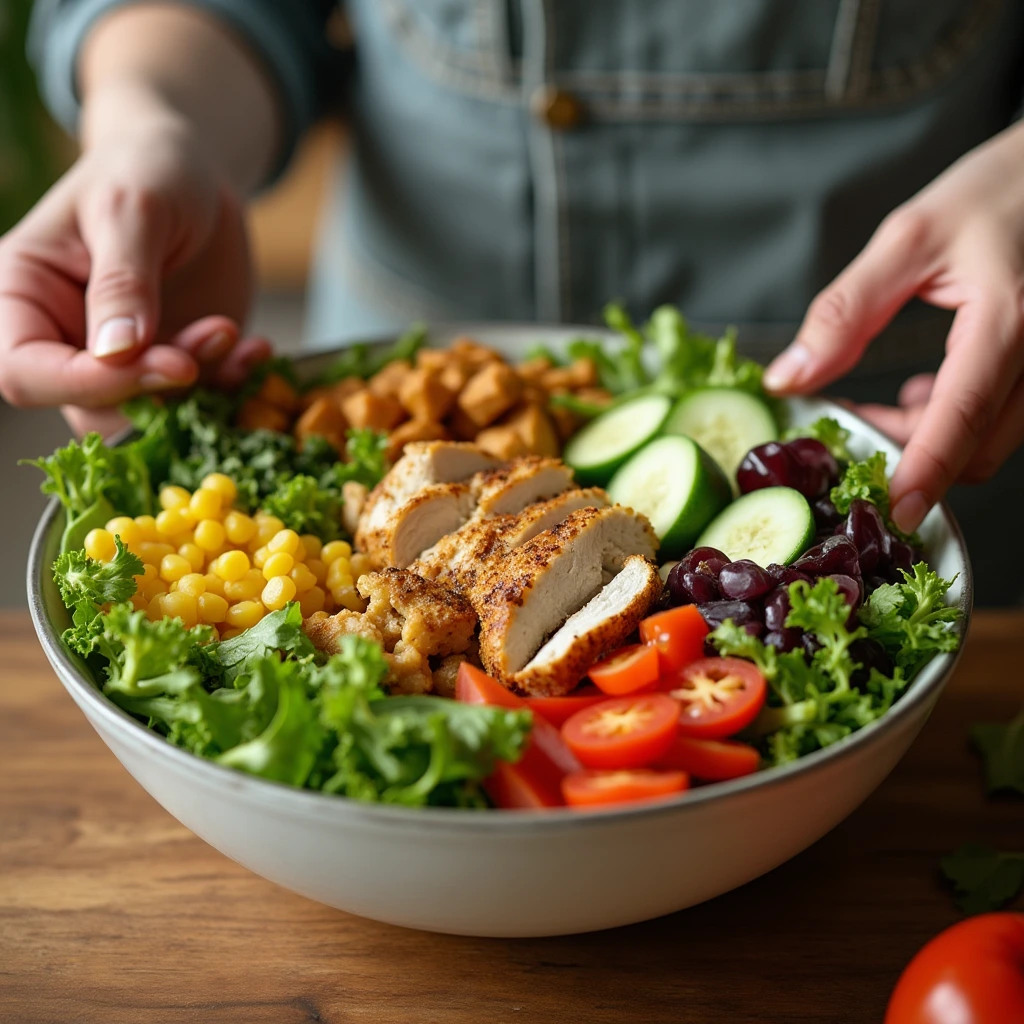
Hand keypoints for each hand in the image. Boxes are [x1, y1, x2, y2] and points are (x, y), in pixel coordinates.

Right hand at [0, 111, 268, 427]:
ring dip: (197, 390)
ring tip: (229, 331)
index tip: (165, 363)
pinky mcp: (171, 365)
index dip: (90, 385)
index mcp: (23, 296)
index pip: (27, 373)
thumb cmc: (148, 170)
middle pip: (90, 409)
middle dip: (155, 392)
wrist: (197, 175)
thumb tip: (115, 353)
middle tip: (207, 345)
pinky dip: (229, 384)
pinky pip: (197, 401)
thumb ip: (122, 282)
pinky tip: (254, 348)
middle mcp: (64, 339)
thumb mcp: (134, 210)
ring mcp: (121, 360)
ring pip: (148, 414)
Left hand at [763, 120, 1023, 533]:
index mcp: (1008, 322)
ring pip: (993, 440)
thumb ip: (845, 312)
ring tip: (885, 407)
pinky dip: (955, 422)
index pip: (962, 418)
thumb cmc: (995, 191)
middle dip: (914, 458)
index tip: (895, 511)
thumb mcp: (907, 240)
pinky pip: (1002, 419)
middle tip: (855, 433)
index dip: (925, 472)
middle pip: (979, 447)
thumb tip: (790, 377)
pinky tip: (925, 389)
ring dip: (932, 441)